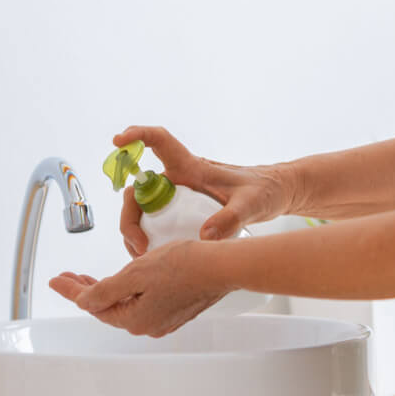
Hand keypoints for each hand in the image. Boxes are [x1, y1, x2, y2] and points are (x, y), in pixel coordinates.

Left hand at [49, 241, 226, 336]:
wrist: (223, 267)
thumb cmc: (186, 266)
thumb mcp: (136, 273)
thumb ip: (106, 290)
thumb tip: (84, 302)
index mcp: (135, 319)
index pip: (93, 304)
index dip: (72, 290)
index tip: (56, 280)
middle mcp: (148, 325)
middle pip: (108, 307)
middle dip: (86, 290)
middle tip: (69, 276)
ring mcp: (163, 320)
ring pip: (125, 305)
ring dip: (107, 290)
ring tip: (90, 277)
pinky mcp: (175, 311)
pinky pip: (141, 303)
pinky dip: (127, 292)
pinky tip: (125, 280)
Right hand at [114, 125, 294, 257]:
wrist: (276, 196)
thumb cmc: (264, 191)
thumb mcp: (251, 205)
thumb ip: (231, 219)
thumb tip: (205, 237)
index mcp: (193, 167)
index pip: (160, 141)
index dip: (138, 136)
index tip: (119, 140)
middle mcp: (180, 180)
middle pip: (139, 190)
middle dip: (129, 217)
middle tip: (140, 245)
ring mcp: (178, 197)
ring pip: (141, 210)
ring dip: (134, 231)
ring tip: (143, 256)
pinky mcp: (181, 213)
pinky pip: (153, 224)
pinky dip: (147, 240)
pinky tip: (153, 259)